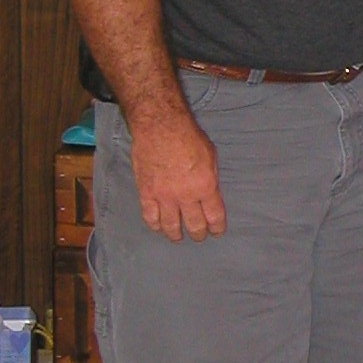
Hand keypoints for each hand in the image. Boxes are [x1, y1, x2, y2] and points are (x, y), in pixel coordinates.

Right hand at [127, 108, 226, 241]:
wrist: (160, 126)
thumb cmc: (188, 136)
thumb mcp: (210, 156)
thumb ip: (210, 178)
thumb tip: (209, 192)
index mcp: (205, 186)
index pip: (214, 216)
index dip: (217, 228)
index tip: (217, 231)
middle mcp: (185, 195)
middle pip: (194, 225)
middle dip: (198, 234)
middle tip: (199, 236)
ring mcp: (164, 196)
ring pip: (170, 226)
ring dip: (176, 234)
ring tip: (178, 236)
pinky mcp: (146, 192)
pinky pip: (150, 216)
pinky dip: (155, 225)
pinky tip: (158, 227)